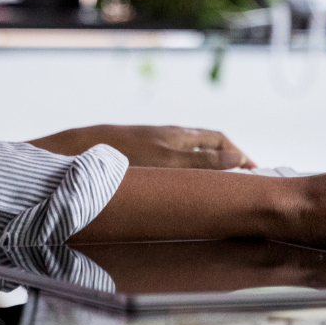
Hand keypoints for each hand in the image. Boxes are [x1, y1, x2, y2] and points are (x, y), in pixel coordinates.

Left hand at [30, 124, 256, 169]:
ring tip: (219, 188)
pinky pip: (171, 162)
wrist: (70, 153)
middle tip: (243, 182)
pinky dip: (185, 173)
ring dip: (207, 167)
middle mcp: (167, 137)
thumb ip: (201, 161)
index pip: (220, 141)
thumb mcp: (166, 162)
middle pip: (207, 146)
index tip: (256, 173)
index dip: (240, 156)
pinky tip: (180, 188)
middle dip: (228, 161)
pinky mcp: (136, 154)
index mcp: (178, 136)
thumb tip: (237, 158)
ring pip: (188, 154)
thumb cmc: (119, 156)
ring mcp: (151, 145)